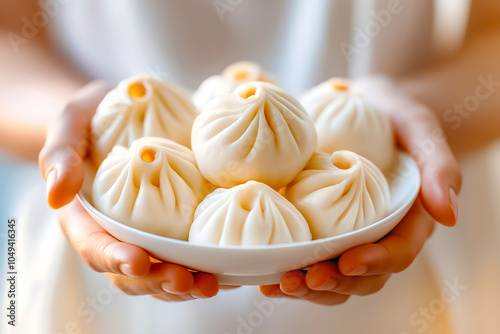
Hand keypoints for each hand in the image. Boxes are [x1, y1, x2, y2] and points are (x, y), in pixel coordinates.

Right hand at [39, 81, 219, 300]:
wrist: (125, 110)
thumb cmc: (93, 119)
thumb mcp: (71, 125)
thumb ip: (60, 155)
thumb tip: (57, 195)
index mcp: (87, 218)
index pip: (96, 248)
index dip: (114, 259)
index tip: (137, 261)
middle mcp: (119, 233)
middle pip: (133, 273)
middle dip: (157, 281)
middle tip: (185, 279)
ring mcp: (150, 232)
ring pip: (163, 271)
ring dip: (186, 284)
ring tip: (210, 283)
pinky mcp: (177, 223)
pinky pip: (189, 253)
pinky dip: (207, 265)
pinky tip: (229, 270)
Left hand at [260, 75, 461, 304]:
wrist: (360, 103)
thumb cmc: (392, 112)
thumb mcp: (418, 126)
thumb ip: (438, 165)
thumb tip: (448, 215)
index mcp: (408, 217)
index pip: (397, 251)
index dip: (374, 262)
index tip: (347, 261)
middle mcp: (378, 232)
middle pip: (363, 275)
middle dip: (334, 282)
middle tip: (301, 279)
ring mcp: (347, 232)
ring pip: (335, 274)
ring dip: (307, 286)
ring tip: (278, 285)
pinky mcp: (320, 225)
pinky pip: (309, 256)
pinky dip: (289, 270)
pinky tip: (266, 275)